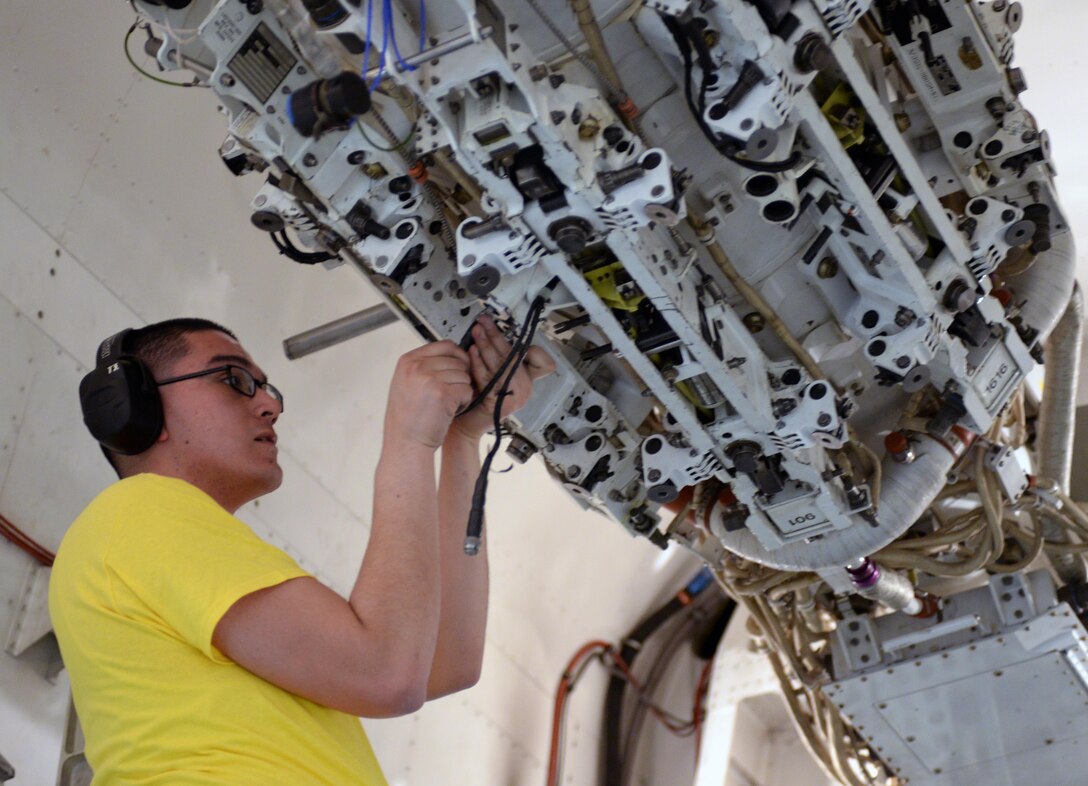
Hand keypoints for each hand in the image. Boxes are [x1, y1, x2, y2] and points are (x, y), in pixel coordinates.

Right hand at [384, 341, 473, 449]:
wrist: (405, 443)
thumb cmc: (408, 419)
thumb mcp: (407, 384)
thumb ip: (424, 367)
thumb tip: (452, 355)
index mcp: (408, 360)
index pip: (445, 345)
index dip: (458, 357)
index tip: (459, 368)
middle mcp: (417, 366)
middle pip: (458, 360)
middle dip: (461, 377)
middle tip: (450, 394)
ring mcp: (429, 378)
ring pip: (464, 375)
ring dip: (462, 391)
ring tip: (447, 405)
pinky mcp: (443, 393)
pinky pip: (467, 390)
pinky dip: (464, 402)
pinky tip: (451, 411)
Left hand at [453, 315, 556, 440]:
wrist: (464, 425)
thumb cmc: (475, 398)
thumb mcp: (492, 375)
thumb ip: (498, 359)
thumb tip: (491, 331)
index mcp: (526, 381)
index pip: (542, 362)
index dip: (533, 348)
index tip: (513, 332)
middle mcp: (525, 390)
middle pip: (515, 357)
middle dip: (497, 336)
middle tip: (484, 322)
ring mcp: (515, 399)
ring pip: (502, 365)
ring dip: (487, 345)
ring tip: (476, 332)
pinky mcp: (502, 405)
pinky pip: (490, 378)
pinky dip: (479, 363)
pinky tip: (471, 352)